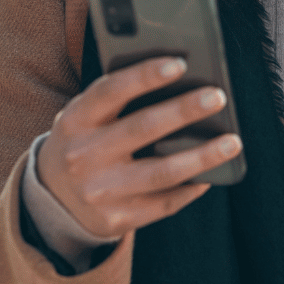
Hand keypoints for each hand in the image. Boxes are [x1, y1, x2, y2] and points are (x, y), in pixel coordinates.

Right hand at [37, 56, 242, 240]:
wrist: (51, 197)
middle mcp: (84, 156)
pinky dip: (190, 189)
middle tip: (217, 97)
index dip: (144, 76)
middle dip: (184, 111)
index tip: (179, 63)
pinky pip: (162, 204)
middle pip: (142, 129)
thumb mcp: (85, 116)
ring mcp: (99, 192)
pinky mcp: (115, 220)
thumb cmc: (84, 140)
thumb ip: (118, 99)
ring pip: (161, 173)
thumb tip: (179, 80)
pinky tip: (210, 176)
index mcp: (75, 120)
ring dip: (202, 157)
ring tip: (232, 143)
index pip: (110, 91)